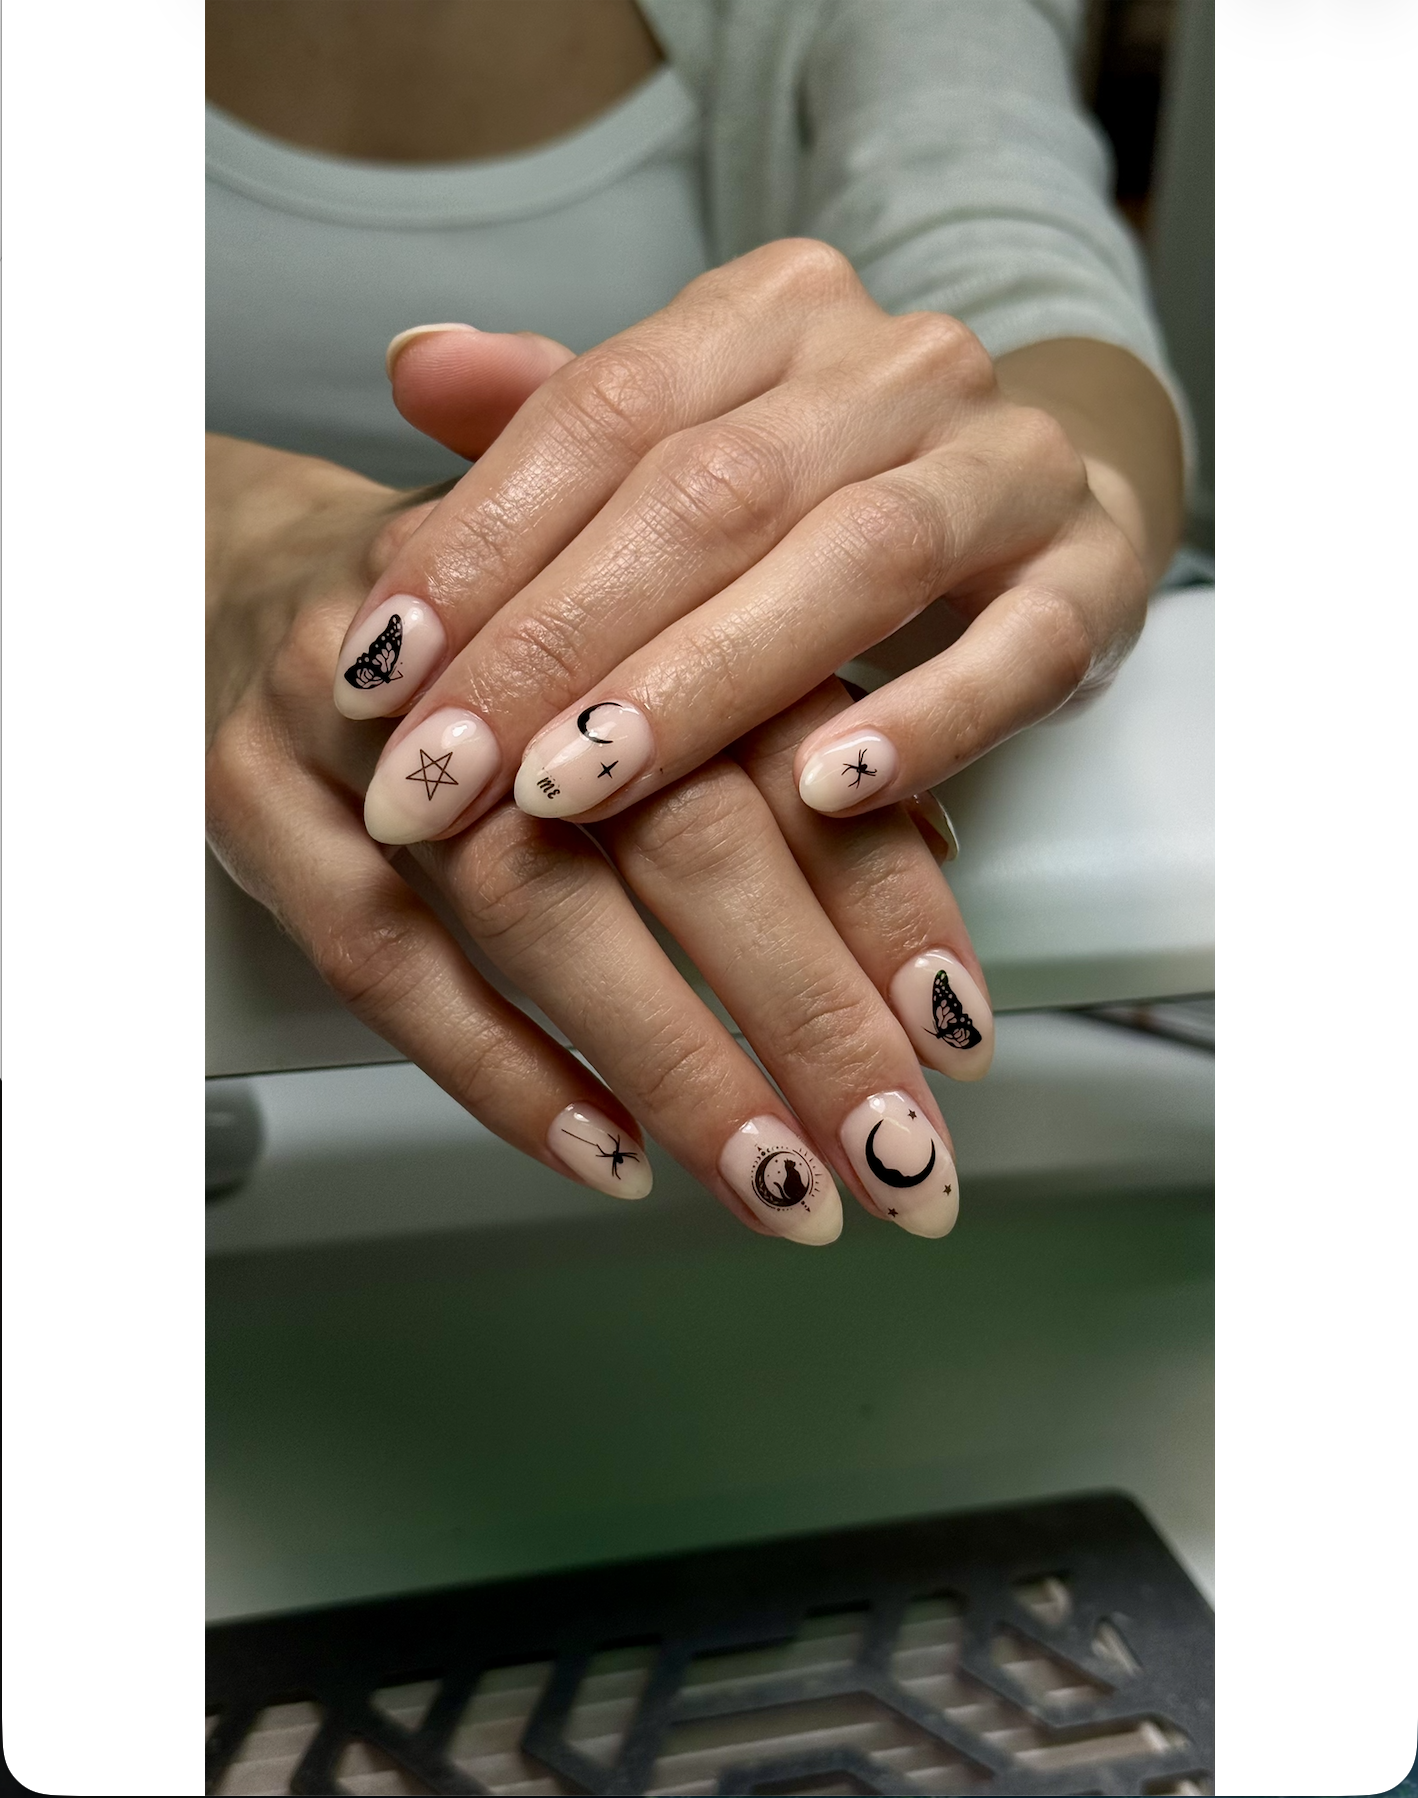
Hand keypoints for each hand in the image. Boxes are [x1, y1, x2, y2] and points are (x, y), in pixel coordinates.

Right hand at [207, 433, 994, 1246]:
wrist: (234, 568)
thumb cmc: (483, 634)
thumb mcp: (638, 639)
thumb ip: (770, 728)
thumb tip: (924, 848)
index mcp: (628, 586)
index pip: (786, 747)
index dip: (884, 892)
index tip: (958, 1027)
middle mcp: (504, 649)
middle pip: (680, 834)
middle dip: (809, 1011)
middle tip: (901, 1156)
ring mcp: (370, 729)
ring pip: (535, 905)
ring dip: (673, 1061)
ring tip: (778, 1180)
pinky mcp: (257, 803)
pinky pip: (379, 960)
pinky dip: (501, 1067)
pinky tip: (607, 1150)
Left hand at [333, 238, 1180, 837]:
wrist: (1031, 498)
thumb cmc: (820, 490)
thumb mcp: (686, 436)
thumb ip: (556, 416)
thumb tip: (410, 366)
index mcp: (771, 314)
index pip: (603, 411)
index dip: (482, 542)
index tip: (376, 670)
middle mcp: (894, 365)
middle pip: (708, 492)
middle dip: (559, 641)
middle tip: (442, 771)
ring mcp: (1007, 463)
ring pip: (853, 559)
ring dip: (706, 683)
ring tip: (579, 786)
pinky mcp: (1094, 574)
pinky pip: (1020, 649)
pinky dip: (928, 719)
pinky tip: (828, 792)